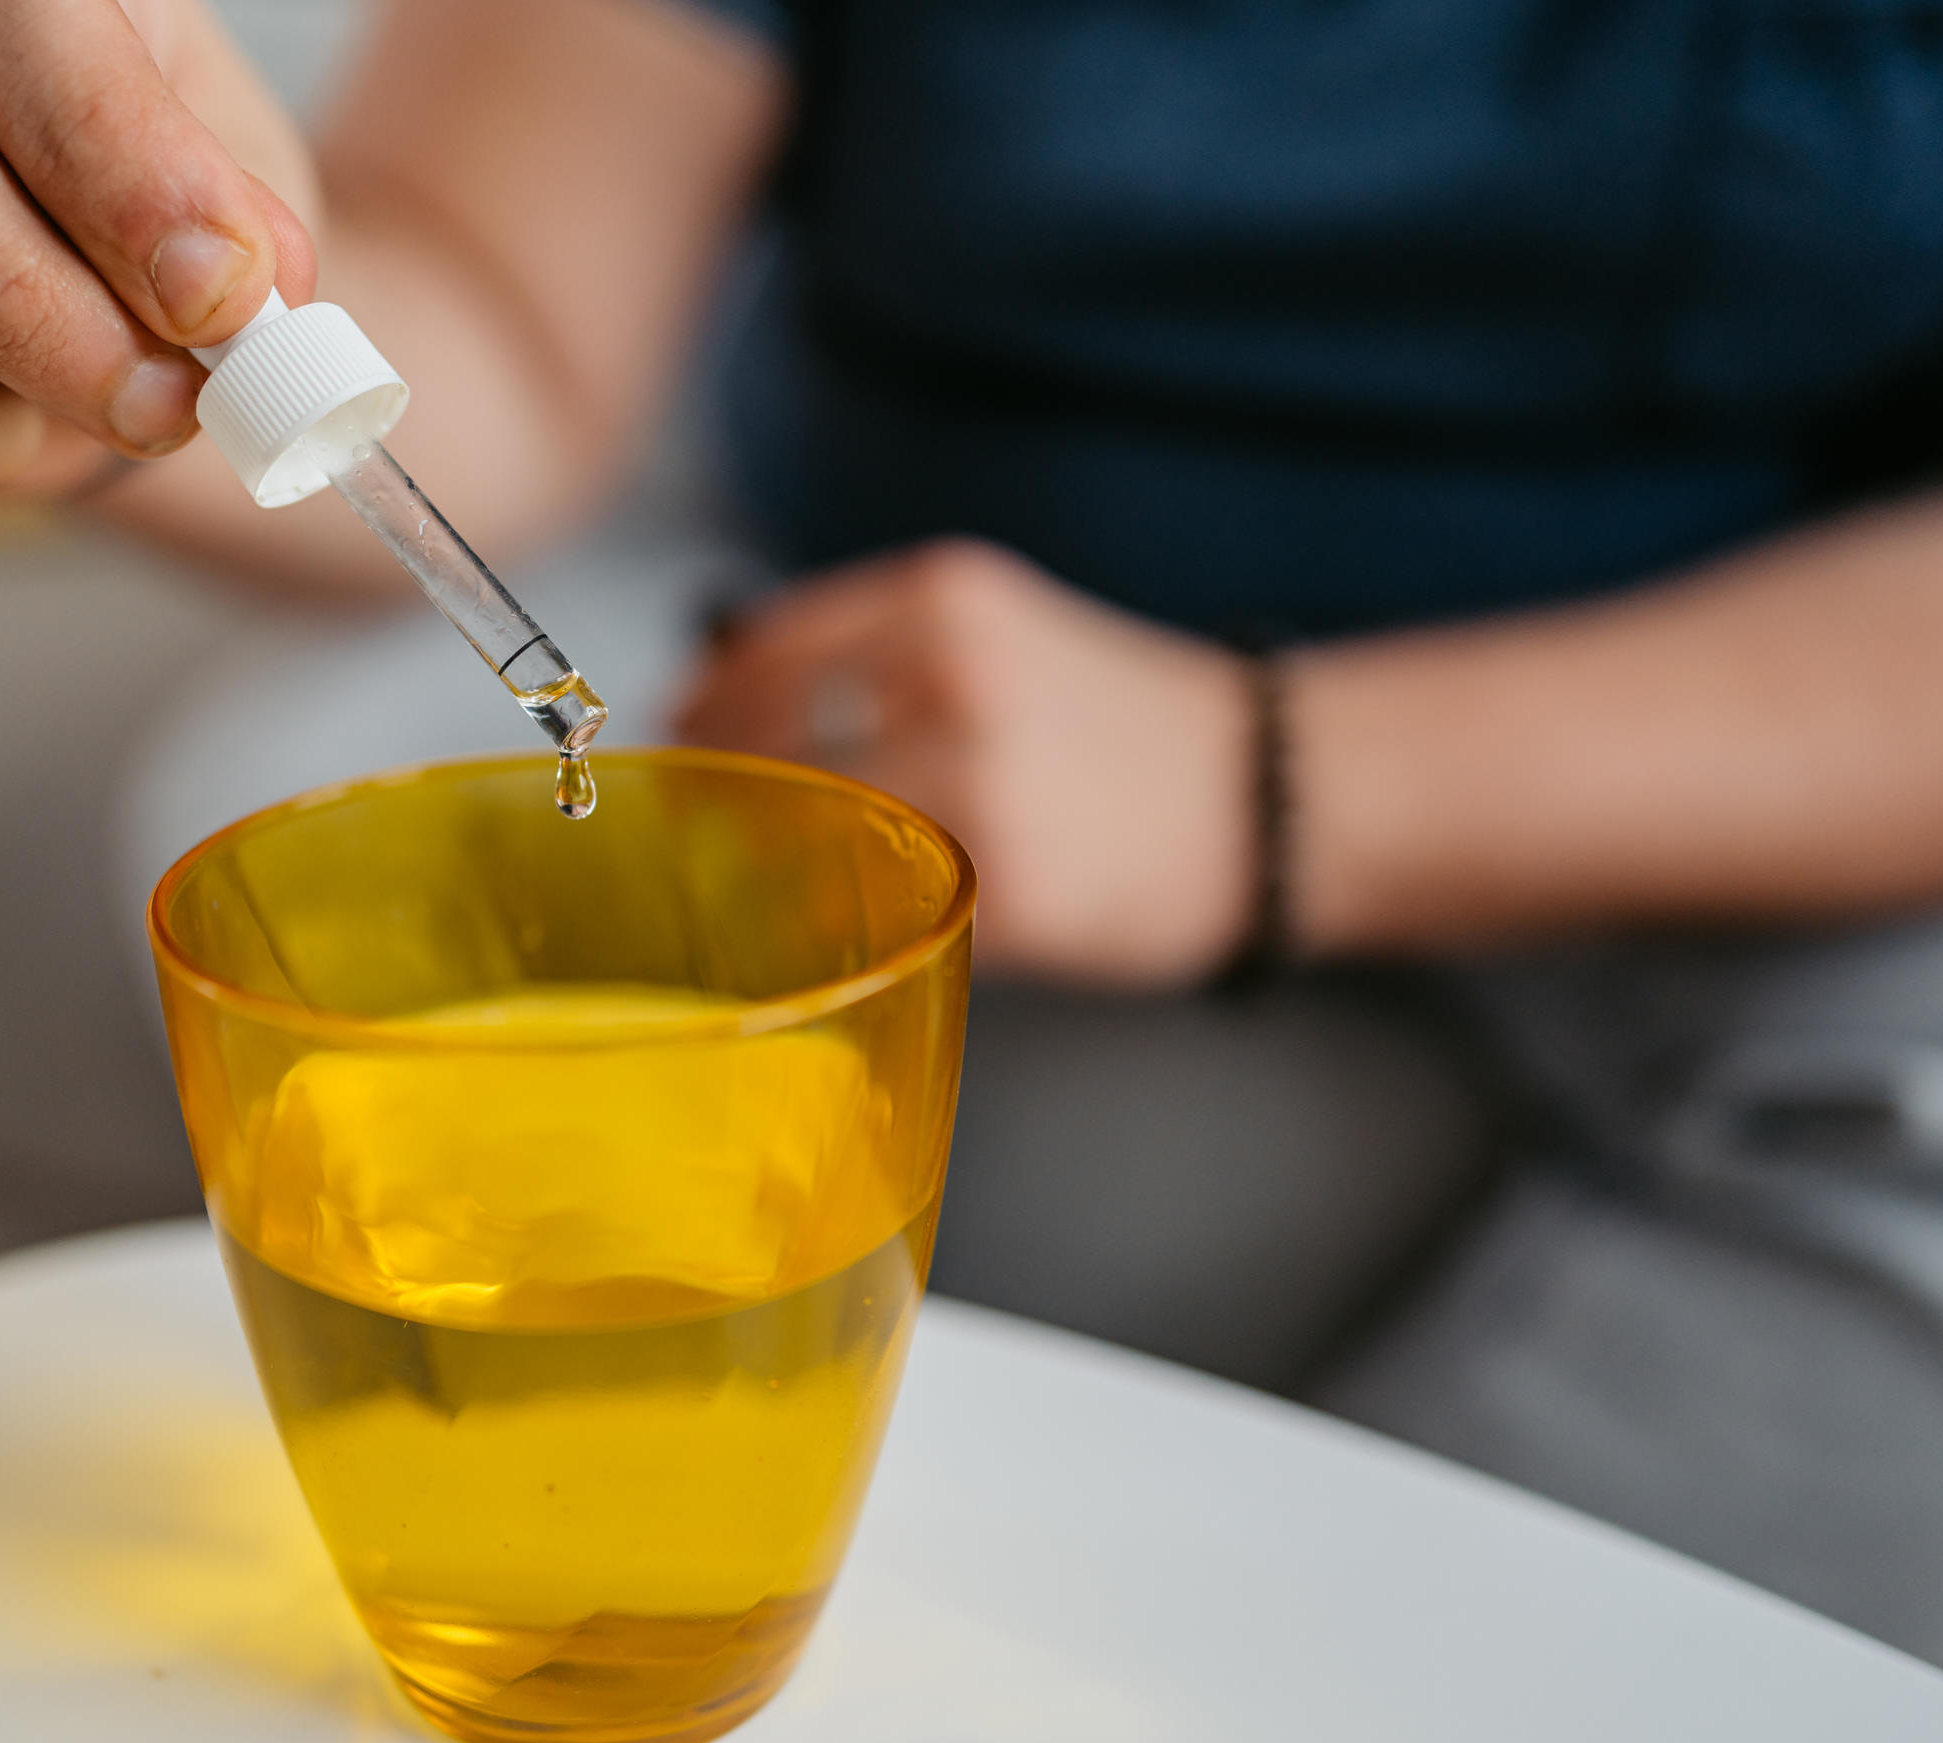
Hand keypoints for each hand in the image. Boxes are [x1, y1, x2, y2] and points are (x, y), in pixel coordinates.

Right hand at [0, 0, 318, 498]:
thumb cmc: (152, 183)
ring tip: (99, 387)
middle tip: (163, 395)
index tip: (222, 290)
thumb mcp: (221, 164)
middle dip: (4, 286)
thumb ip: (219, 206)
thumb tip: (217, 288)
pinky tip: (20, 414)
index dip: (103, 152)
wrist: (107, 260)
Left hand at [675, 541, 1256, 986]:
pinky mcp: (1007, 889)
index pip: (758, 657)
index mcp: (942, 603)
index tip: (675, 750)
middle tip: (689, 840)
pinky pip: (874, 916)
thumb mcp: (996, 635)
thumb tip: (722, 708)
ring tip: (740, 894)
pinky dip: (831, 931)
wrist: (1267, 795)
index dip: (700, 716)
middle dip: (714, 802)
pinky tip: (822, 940)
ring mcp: (979, 786)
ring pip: (805, 837)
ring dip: (755, 874)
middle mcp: (954, 680)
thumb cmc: (1119, 725)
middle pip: (764, 749)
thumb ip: (872, 657)